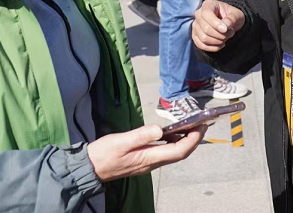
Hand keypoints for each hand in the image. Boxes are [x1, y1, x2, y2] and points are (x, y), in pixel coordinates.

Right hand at [87, 124, 205, 181]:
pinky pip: (164, 152)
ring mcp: (148, 163)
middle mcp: (152, 163)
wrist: (90, 168)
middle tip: (202, 124)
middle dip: (193, 139)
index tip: (201, 126)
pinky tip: (171, 133)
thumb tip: (159, 129)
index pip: (178, 151)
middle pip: (179, 153)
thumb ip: (140, 135)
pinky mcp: (144, 160)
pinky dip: (172, 142)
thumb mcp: (120, 141)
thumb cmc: (103, 153)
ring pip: (173, 153)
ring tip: (190, 126)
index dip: (192, 139)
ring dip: (184, 141)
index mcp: (148, 158)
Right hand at [193, 0, 244, 51]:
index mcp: (208, 5)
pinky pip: (200, 45)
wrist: (229, 23)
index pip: (207, 14)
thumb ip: (232, 18)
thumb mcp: (237, 14)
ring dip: (217, 41)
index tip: (226, 29)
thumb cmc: (232, 16)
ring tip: (226, 38)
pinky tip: (221, 45)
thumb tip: (226, 26)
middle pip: (205, 28)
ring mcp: (195, 25)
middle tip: (231, 33)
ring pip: (203, 38)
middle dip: (220, 34)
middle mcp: (198, 14)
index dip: (216, 24)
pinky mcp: (195, 35)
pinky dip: (212, 47)